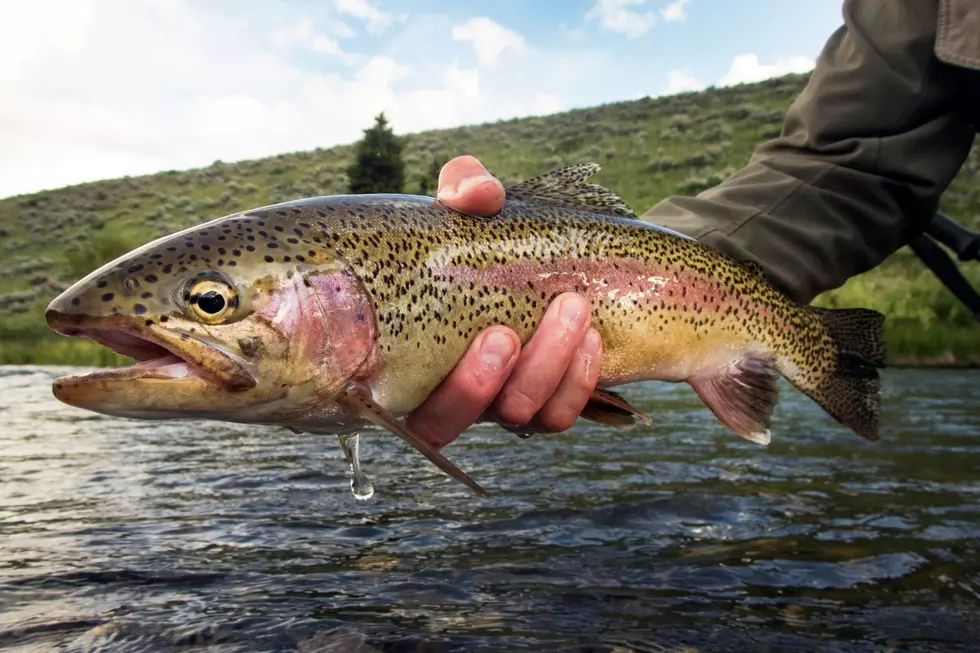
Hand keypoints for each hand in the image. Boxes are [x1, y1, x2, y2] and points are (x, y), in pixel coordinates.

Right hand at [405, 155, 603, 449]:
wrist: (554, 257)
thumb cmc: (492, 231)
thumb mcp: (475, 202)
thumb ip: (466, 186)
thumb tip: (477, 196)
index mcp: (407, 349)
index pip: (382, 392)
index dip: (407, 381)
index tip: (452, 338)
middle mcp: (443, 389)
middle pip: (445, 421)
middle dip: (478, 383)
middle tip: (505, 333)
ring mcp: (495, 401)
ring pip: (512, 416)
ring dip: (541, 371)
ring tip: (572, 311)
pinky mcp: (543, 405)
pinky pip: (556, 416)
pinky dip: (576, 383)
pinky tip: (592, 339)